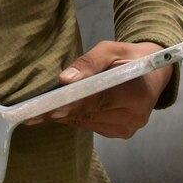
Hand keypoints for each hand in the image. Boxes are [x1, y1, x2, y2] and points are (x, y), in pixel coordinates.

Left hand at [25, 41, 171, 137]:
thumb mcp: (111, 49)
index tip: (47, 107)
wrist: (152, 74)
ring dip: (62, 116)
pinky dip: (72, 117)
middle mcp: (135, 116)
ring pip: (86, 122)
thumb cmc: (129, 57)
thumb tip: (64, 80)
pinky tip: (56, 112)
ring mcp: (128, 129)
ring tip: (37, 111)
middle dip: (59, 111)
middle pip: (89, 114)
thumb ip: (89, 63)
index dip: (72, 103)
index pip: (100, 100)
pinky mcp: (120, 133)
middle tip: (30, 112)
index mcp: (138, 93)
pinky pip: (89, 125)